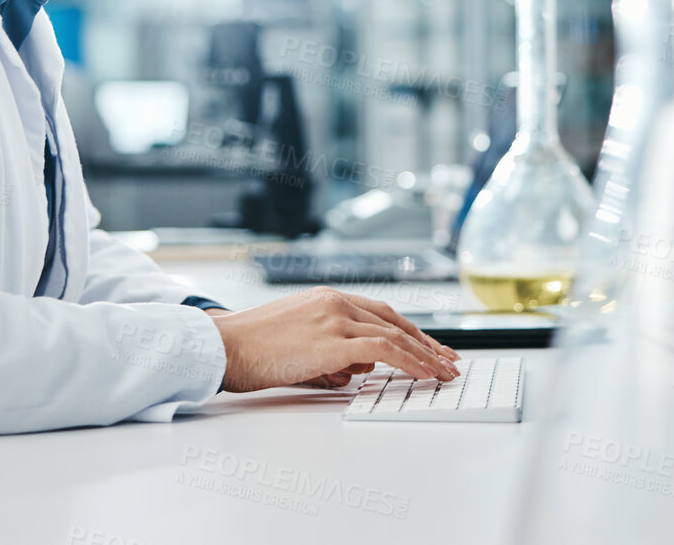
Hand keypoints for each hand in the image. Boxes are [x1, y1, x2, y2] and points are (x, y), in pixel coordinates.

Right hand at [209, 286, 459, 392]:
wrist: (224, 346)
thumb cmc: (253, 349)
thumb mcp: (299, 345)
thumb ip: (332, 353)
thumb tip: (358, 371)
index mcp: (327, 298)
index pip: (381, 313)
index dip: (410, 330)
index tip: (431, 346)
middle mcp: (336, 302)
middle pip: (395, 321)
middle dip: (426, 342)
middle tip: (449, 360)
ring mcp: (335, 318)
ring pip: (395, 335)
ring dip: (425, 355)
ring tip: (444, 373)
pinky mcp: (332, 340)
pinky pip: (384, 351)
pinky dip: (409, 361)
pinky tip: (423, 374)